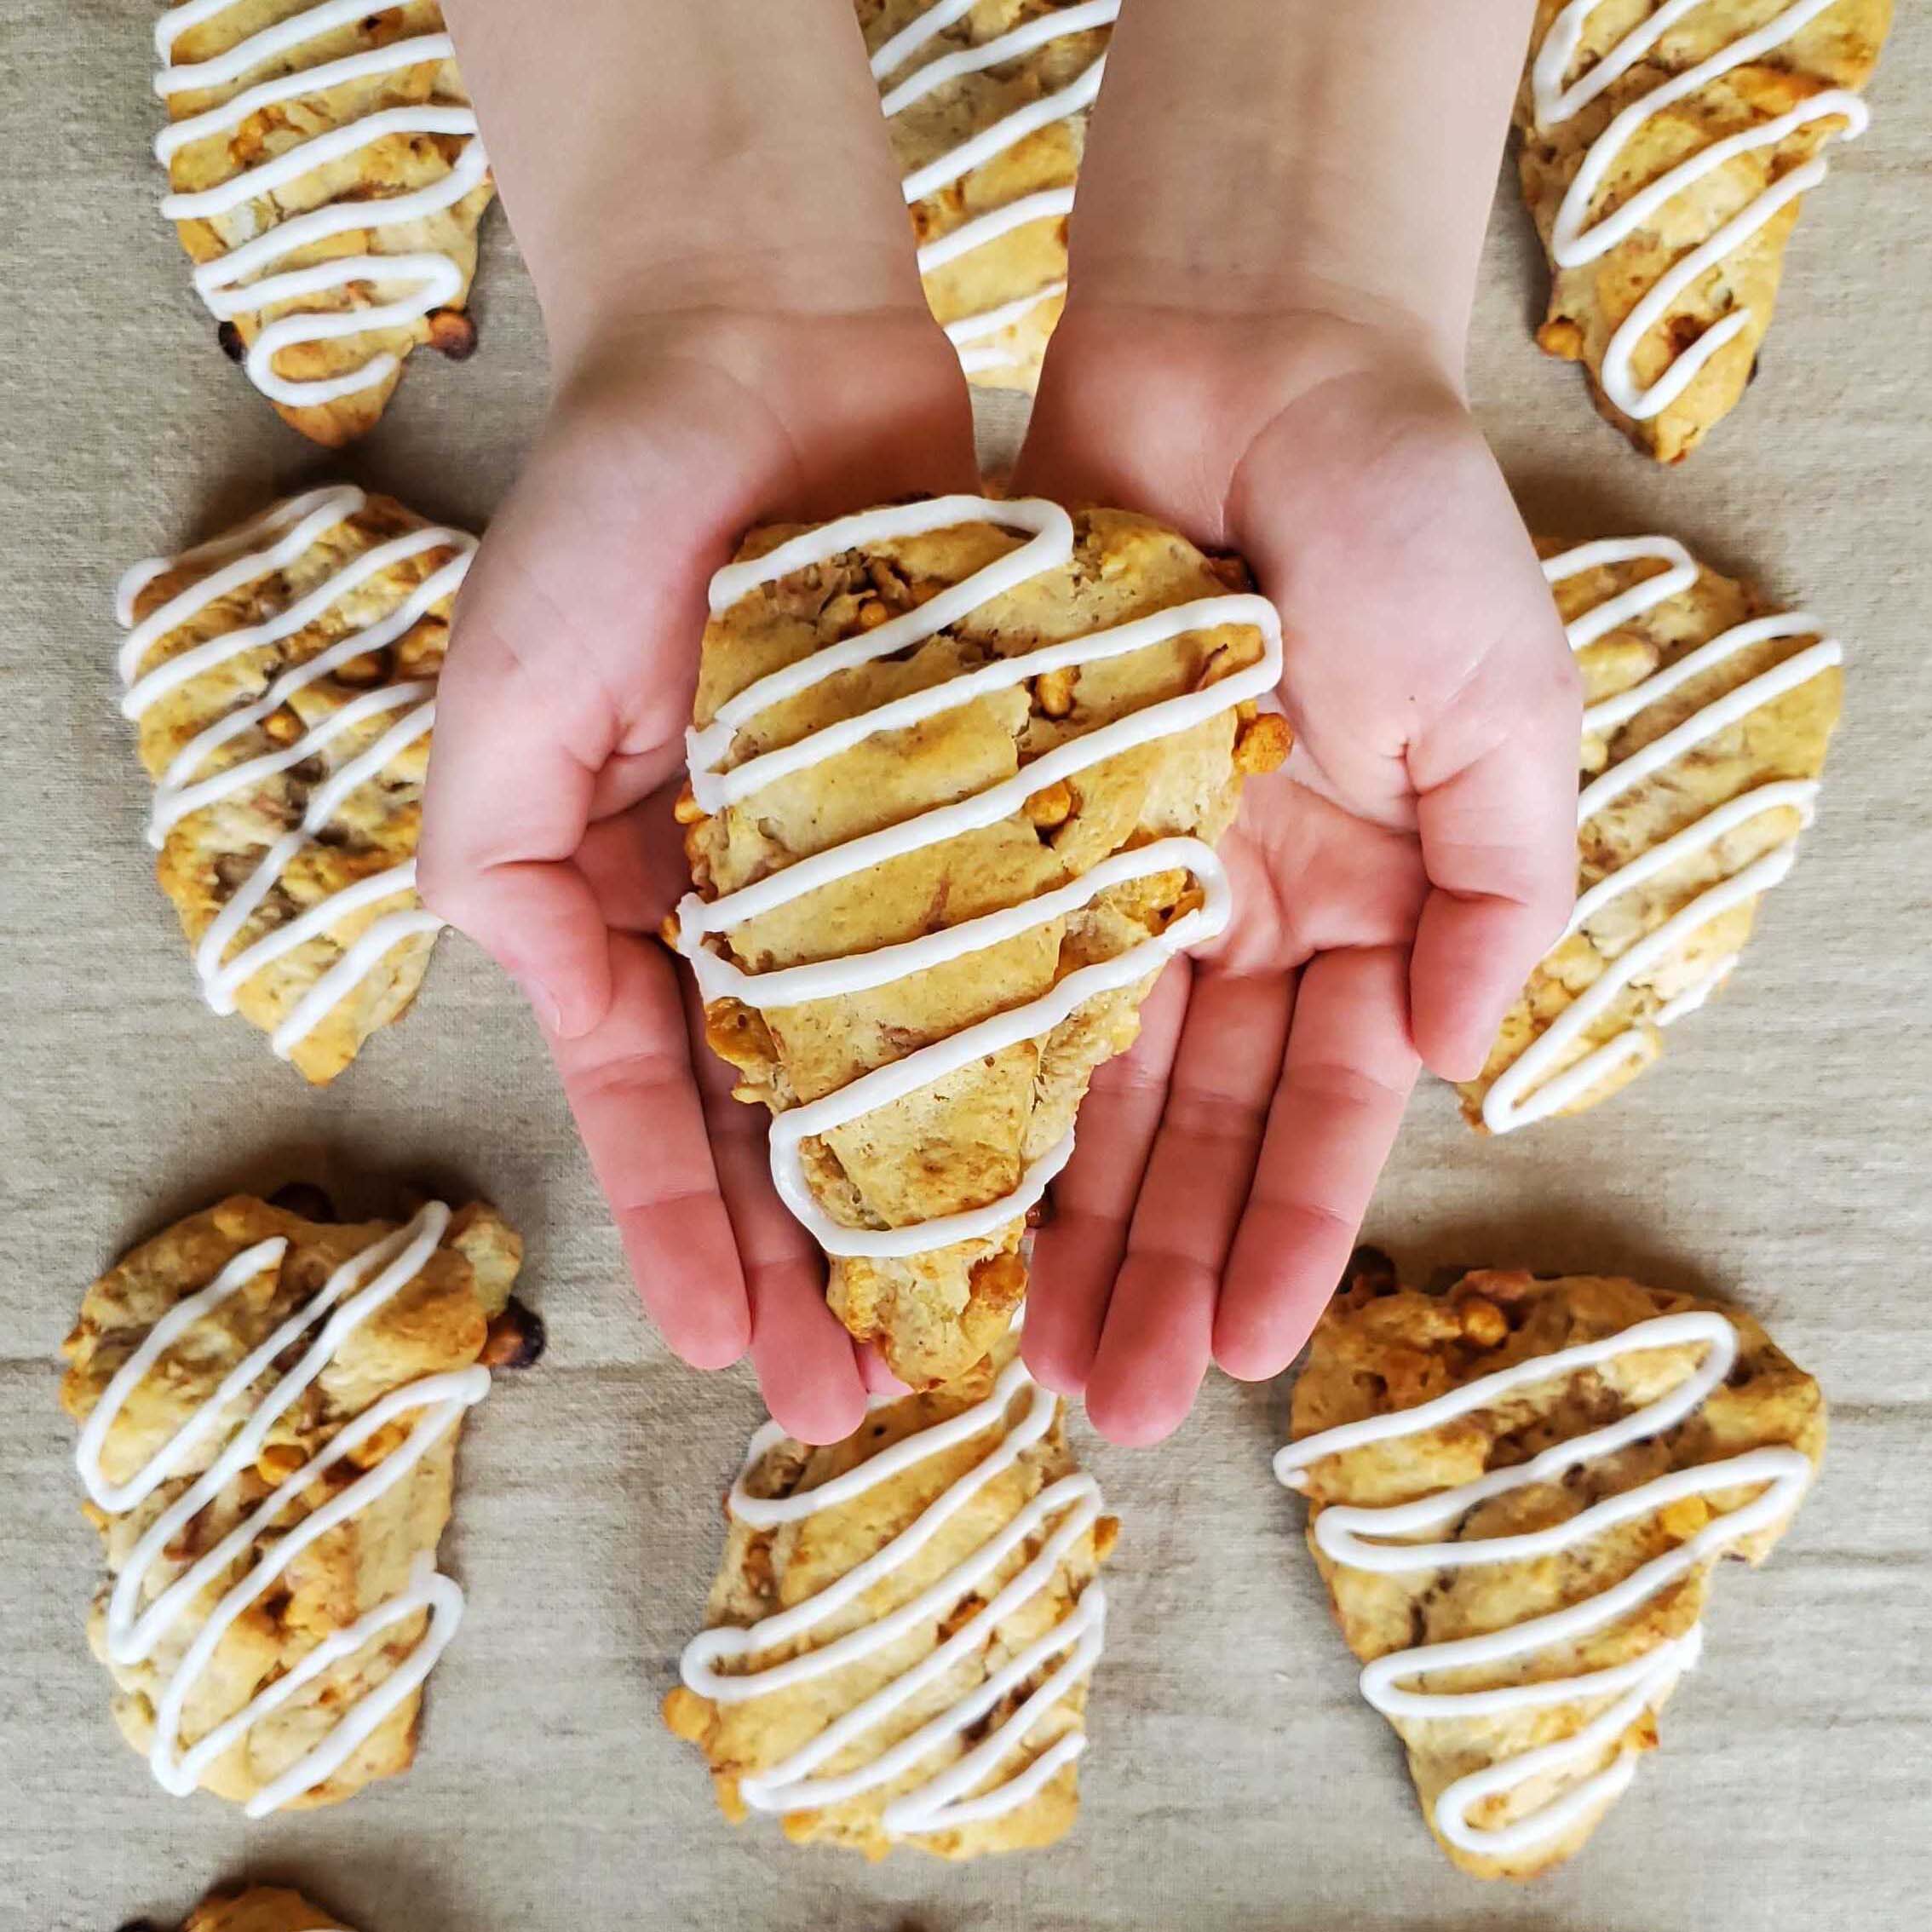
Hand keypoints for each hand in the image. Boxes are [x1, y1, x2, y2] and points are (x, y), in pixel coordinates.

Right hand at [419, 314, 976, 1441]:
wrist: (772, 351)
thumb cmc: (613, 511)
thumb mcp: (503, 695)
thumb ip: (493, 859)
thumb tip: (538, 996)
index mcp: (638, 906)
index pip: (669, 1109)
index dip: (699, 1237)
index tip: (740, 1360)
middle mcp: (762, 911)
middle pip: (798, 1126)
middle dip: (827, 1266)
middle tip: (875, 1402)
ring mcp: (879, 868)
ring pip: (917, 1072)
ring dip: (946, 1202)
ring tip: (993, 1332)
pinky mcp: (986, 810)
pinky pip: (1016, 954)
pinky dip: (1037, 1059)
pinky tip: (1073, 1169)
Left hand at [1013, 306, 1581, 1443]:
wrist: (1245, 359)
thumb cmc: (1403, 522)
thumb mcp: (1515, 711)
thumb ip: (1503, 894)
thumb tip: (1451, 1064)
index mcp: (1364, 904)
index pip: (1319, 1113)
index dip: (1281, 1235)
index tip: (1239, 1357)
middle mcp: (1237, 910)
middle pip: (1187, 1125)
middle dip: (1153, 1266)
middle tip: (1106, 1406)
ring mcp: (1122, 868)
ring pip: (1081, 1077)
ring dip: (1056, 1214)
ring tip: (1014, 1348)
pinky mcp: (1015, 811)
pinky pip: (984, 967)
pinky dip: (967, 1077)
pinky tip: (933, 1189)